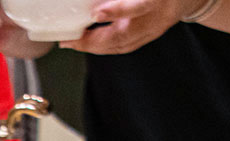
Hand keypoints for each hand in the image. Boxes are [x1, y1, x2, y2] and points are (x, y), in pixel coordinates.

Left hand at [61, 0, 199, 53]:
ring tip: (71, 42)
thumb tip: (100, 1)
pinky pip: (123, 46)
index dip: (120, 11)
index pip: (141, 6)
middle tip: (70, 39)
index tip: (97, 13)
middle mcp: (158, 18)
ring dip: (94, 46)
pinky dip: (103, 46)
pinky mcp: (149, 36)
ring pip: (121, 45)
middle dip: (93, 40)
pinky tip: (86, 43)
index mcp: (159, 1)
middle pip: (124, 36)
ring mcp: (154, 30)